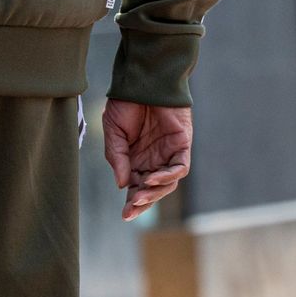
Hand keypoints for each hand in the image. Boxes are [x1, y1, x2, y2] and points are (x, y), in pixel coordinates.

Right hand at [102, 100, 192, 221]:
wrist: (143, 81)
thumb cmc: (126, 104)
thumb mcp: (113, 133)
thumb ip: (117, 159)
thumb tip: (122, 185)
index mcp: (136, 160)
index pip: (136, 188)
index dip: (132, 203)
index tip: (124, 216)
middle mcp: (153, 160)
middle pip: (152, 190)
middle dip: (142, 203)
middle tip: (130, 211)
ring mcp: (169, 153)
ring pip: (167, 183)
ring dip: (154, 192)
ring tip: (139, 196)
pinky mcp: (182, 145)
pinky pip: (179, 168)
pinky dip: (168, 177)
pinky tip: (153, 178)